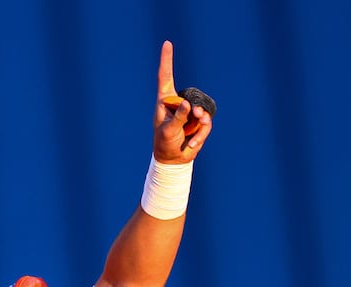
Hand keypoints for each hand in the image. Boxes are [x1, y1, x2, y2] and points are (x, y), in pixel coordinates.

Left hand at [154, 41, 212, 161]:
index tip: (167, 43)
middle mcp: (179, 103)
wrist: (174, 159)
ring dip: (200, 123)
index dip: (166, 60)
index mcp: (165, 101)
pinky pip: (206, 124)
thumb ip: (178, 118)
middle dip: (195, 111)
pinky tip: (191, 145)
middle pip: (192, 97)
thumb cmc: (165, 144)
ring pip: (203, 111)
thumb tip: (188, 104)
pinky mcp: (199, 121)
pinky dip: (200, 136)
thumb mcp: (168, 131)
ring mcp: (190, 111)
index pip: (165, 77)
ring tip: (191, 133)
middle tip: (194, 118)